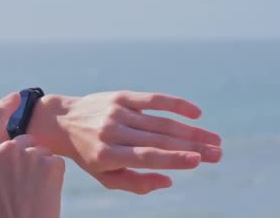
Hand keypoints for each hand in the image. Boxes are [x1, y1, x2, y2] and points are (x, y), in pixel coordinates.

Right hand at [0, 93, 65, 217]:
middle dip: (24, 155)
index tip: (15, 98)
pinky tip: (43, 193)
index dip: (6, 104)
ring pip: (40, 152)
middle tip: (22, 184)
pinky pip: (54, 162)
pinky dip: (52, 175)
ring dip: (38, 166)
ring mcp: (31, 155)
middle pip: (22, 140)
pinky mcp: (52, 164)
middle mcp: (8, 148)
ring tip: (31, 192)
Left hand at [40, 91, 221, 193]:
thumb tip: (169, 179)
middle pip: (159, 139)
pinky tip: (196, 112)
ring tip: (214, 140)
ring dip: (191, 131)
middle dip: (192, 146)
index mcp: (108, 154)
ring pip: (161, 122)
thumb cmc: (88, 154)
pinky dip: (176, 104)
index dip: (173, 159)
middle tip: (218, 153)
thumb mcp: (105, 176)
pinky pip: (153, 99)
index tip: (198, 161)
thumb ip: (136, 183)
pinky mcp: (121, 97)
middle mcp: (113, 131)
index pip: (146, 157)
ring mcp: (118, 112)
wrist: (61, 121)